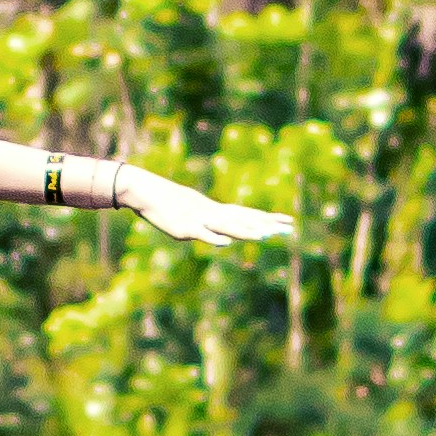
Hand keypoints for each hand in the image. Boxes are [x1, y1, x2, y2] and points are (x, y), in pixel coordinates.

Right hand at [116, 162, 290, 249]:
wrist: (147, 192)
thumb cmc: (169, 203)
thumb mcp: (194, 214)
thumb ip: (211, 225)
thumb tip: (224, 235)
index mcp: (217, 211)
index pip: (248, 214)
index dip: (268, 219)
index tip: (288, 221)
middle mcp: (214, 213)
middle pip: (244, 219)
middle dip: (266, 224)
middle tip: (288, 228)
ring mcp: (200, 219)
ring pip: (226, 226)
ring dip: (245, 231)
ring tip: (263, 237)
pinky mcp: (184, 227)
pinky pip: (201, 233)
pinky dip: (212, 237)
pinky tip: (224, 243)